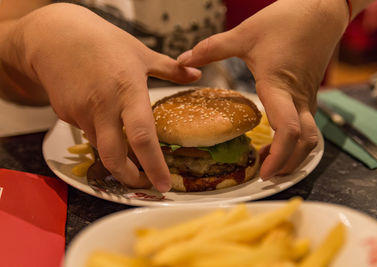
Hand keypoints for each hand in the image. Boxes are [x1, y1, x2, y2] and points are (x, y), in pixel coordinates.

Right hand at [6, 3, 200, 190]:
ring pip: (100, 146)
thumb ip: (170, 68)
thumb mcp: (141, 52)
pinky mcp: (65, 114)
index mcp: (128, 90)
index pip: (142, 137)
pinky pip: (86, 132)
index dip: (153, 166)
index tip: (163, 185)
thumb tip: (197, 73)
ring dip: (115, 155)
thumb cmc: (103, 41)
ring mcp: (81, 112)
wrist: (55, 35)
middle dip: (129, 177)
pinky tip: (104, 120)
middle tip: (142, 183)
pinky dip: (99, 134)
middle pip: (114, 156)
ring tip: (128, 154)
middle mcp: (103, 106)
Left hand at [177, 0, 347, 178]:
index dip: (278, 156)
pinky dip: (295, 142)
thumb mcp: (245, 34)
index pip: (287, 131)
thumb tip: (183, 60)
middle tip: (264, 176)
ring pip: (310, 138)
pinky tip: (276, 142)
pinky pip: (307, 127)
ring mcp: (307, 98)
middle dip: (287, 164)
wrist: (321, 10)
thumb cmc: (287, 21)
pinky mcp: (309, 95)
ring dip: (293, 156)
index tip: (263, 172)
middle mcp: (298, 98)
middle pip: (304, 144)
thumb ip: (212, 49)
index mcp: (280, 86)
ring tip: (269, 163)